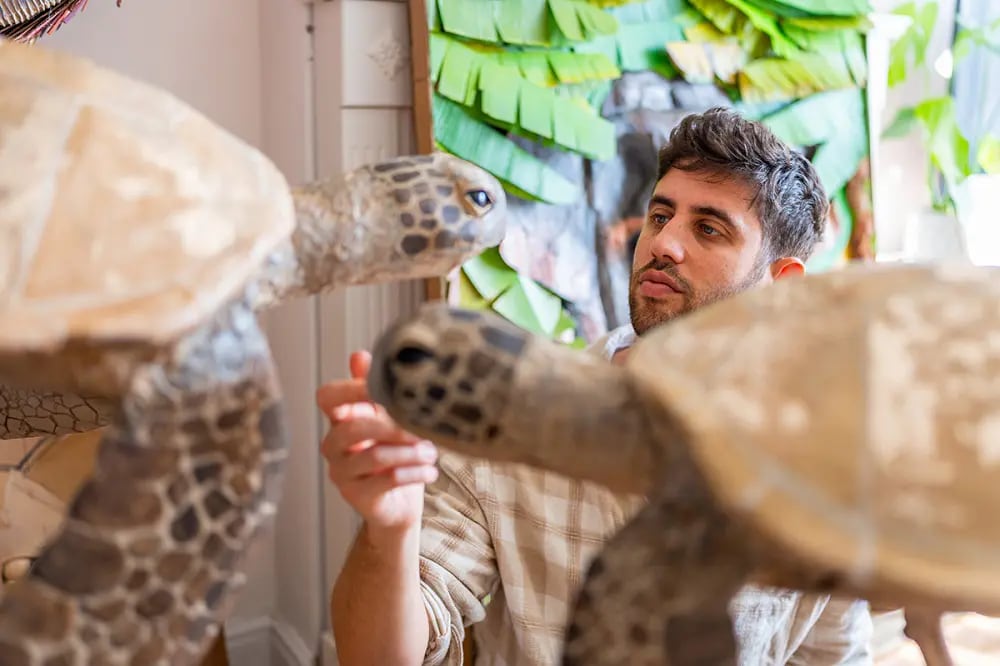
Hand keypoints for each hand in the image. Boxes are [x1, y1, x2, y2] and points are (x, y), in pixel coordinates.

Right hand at [317, 350, 438, 533]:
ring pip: (375, 455)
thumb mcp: (389, 418)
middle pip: (355, 426)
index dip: (351, 388)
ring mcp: (341, 471)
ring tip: (432, 452)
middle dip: (395, 426)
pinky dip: (414, 473)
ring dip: (410, 452)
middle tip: (424, 429)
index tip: (384, 389)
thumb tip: (359, 355)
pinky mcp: (355, 495)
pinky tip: (431, 471)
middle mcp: (333, 444)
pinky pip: (386, 480)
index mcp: (339, 419)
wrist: (399, 503)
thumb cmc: (395, 453)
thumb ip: (376, 389)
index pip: (327, 397)